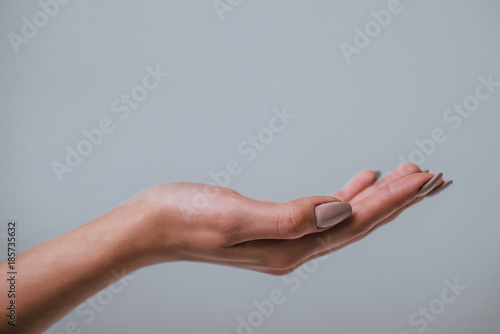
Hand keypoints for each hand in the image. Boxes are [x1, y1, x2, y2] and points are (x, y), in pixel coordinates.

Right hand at [133, 163, 448, 274]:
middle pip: (358, 222)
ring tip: (403, 179)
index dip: (391, 200)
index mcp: (289, 247)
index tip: (422, 179)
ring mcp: (285, 238)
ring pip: (345, 217)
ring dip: (376, 198)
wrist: (151, 226)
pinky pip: (324, 211)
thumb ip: (290, 218)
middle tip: (428, 177)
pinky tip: (356, 182)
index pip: (353, 221)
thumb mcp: (235, 217)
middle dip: (396, 200)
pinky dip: (346, 194)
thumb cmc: (184, 219)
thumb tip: (339, 211)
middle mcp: (294, 247)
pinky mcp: (275, 226)